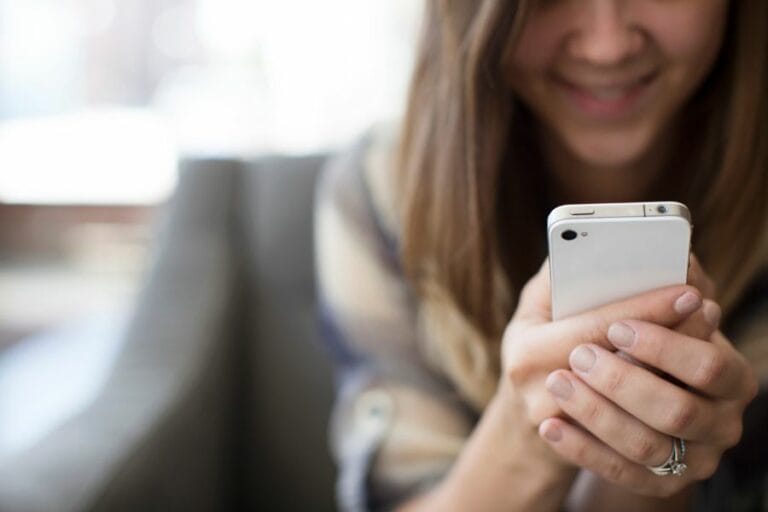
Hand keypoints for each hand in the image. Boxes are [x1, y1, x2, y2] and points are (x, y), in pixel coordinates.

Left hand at [539, 261, 758, 497]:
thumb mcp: (620, 311)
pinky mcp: (659, 483)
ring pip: (645, 446)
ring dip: (596, 413)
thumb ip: (618, 280)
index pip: (708, 364)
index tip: (617, 329)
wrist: (607, 410)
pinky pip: (621, 475)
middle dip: (624, 382)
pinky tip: (549, 425)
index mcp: (725, 369)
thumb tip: (595, 249)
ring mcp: (692, 458)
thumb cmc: (613, 345)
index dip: (662, 344)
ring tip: (558, 382)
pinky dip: (581, 449)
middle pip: (679, 411)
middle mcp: (721, 417)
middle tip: (579, 357)